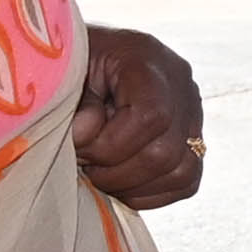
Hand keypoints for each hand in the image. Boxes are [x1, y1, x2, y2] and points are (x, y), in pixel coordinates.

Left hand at [72, 27, 205, 207]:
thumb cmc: (64, 65)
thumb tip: (88, 134)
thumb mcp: (61, 74)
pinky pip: (187, 181)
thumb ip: (74, 105)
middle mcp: (180, 84)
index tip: (79, 147)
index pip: (152, 116)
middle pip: (167, 152)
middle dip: (117, 172)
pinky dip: (150, 192)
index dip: (112, 146)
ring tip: (100, 173)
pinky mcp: (191, 137)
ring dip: (133, 185)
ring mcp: (191, 112)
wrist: (76, 58)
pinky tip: (119, 181)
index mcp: (147, 59)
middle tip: (85, 164)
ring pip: (183, 172)